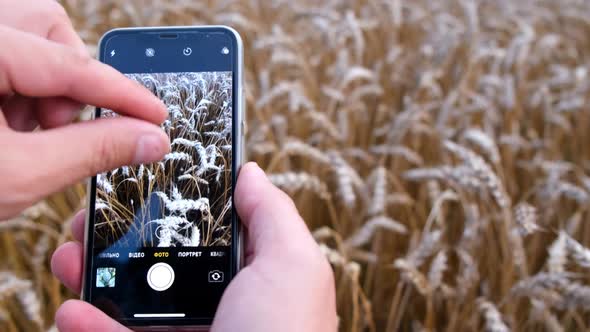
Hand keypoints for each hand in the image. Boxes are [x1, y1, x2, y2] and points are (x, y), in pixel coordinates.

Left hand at [0, 0, 169, 219]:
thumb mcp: (19, 175)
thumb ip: (94, 150)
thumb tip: (146, 138)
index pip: (71, 64)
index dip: (123, 95)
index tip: (155, 117)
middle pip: (46, 28)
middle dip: (66, 82)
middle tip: (56, 129)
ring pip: (26, 38)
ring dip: (40, 86)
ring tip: (20, 133)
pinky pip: (3, 53)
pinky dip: (14, 89)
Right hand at [51, 163, 337, 331]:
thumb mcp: (293, 266)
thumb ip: (273, 216)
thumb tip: (250, 174)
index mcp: (251, 275)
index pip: (208, 231)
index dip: (176, 207)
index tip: (142, 187)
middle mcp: (220, 304)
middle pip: (163, 263)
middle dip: (124, 241)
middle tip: (92, 224)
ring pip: (133, 301)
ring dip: (96, 277)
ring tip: (71, 258)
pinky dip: (91, 325)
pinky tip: (71, 310)